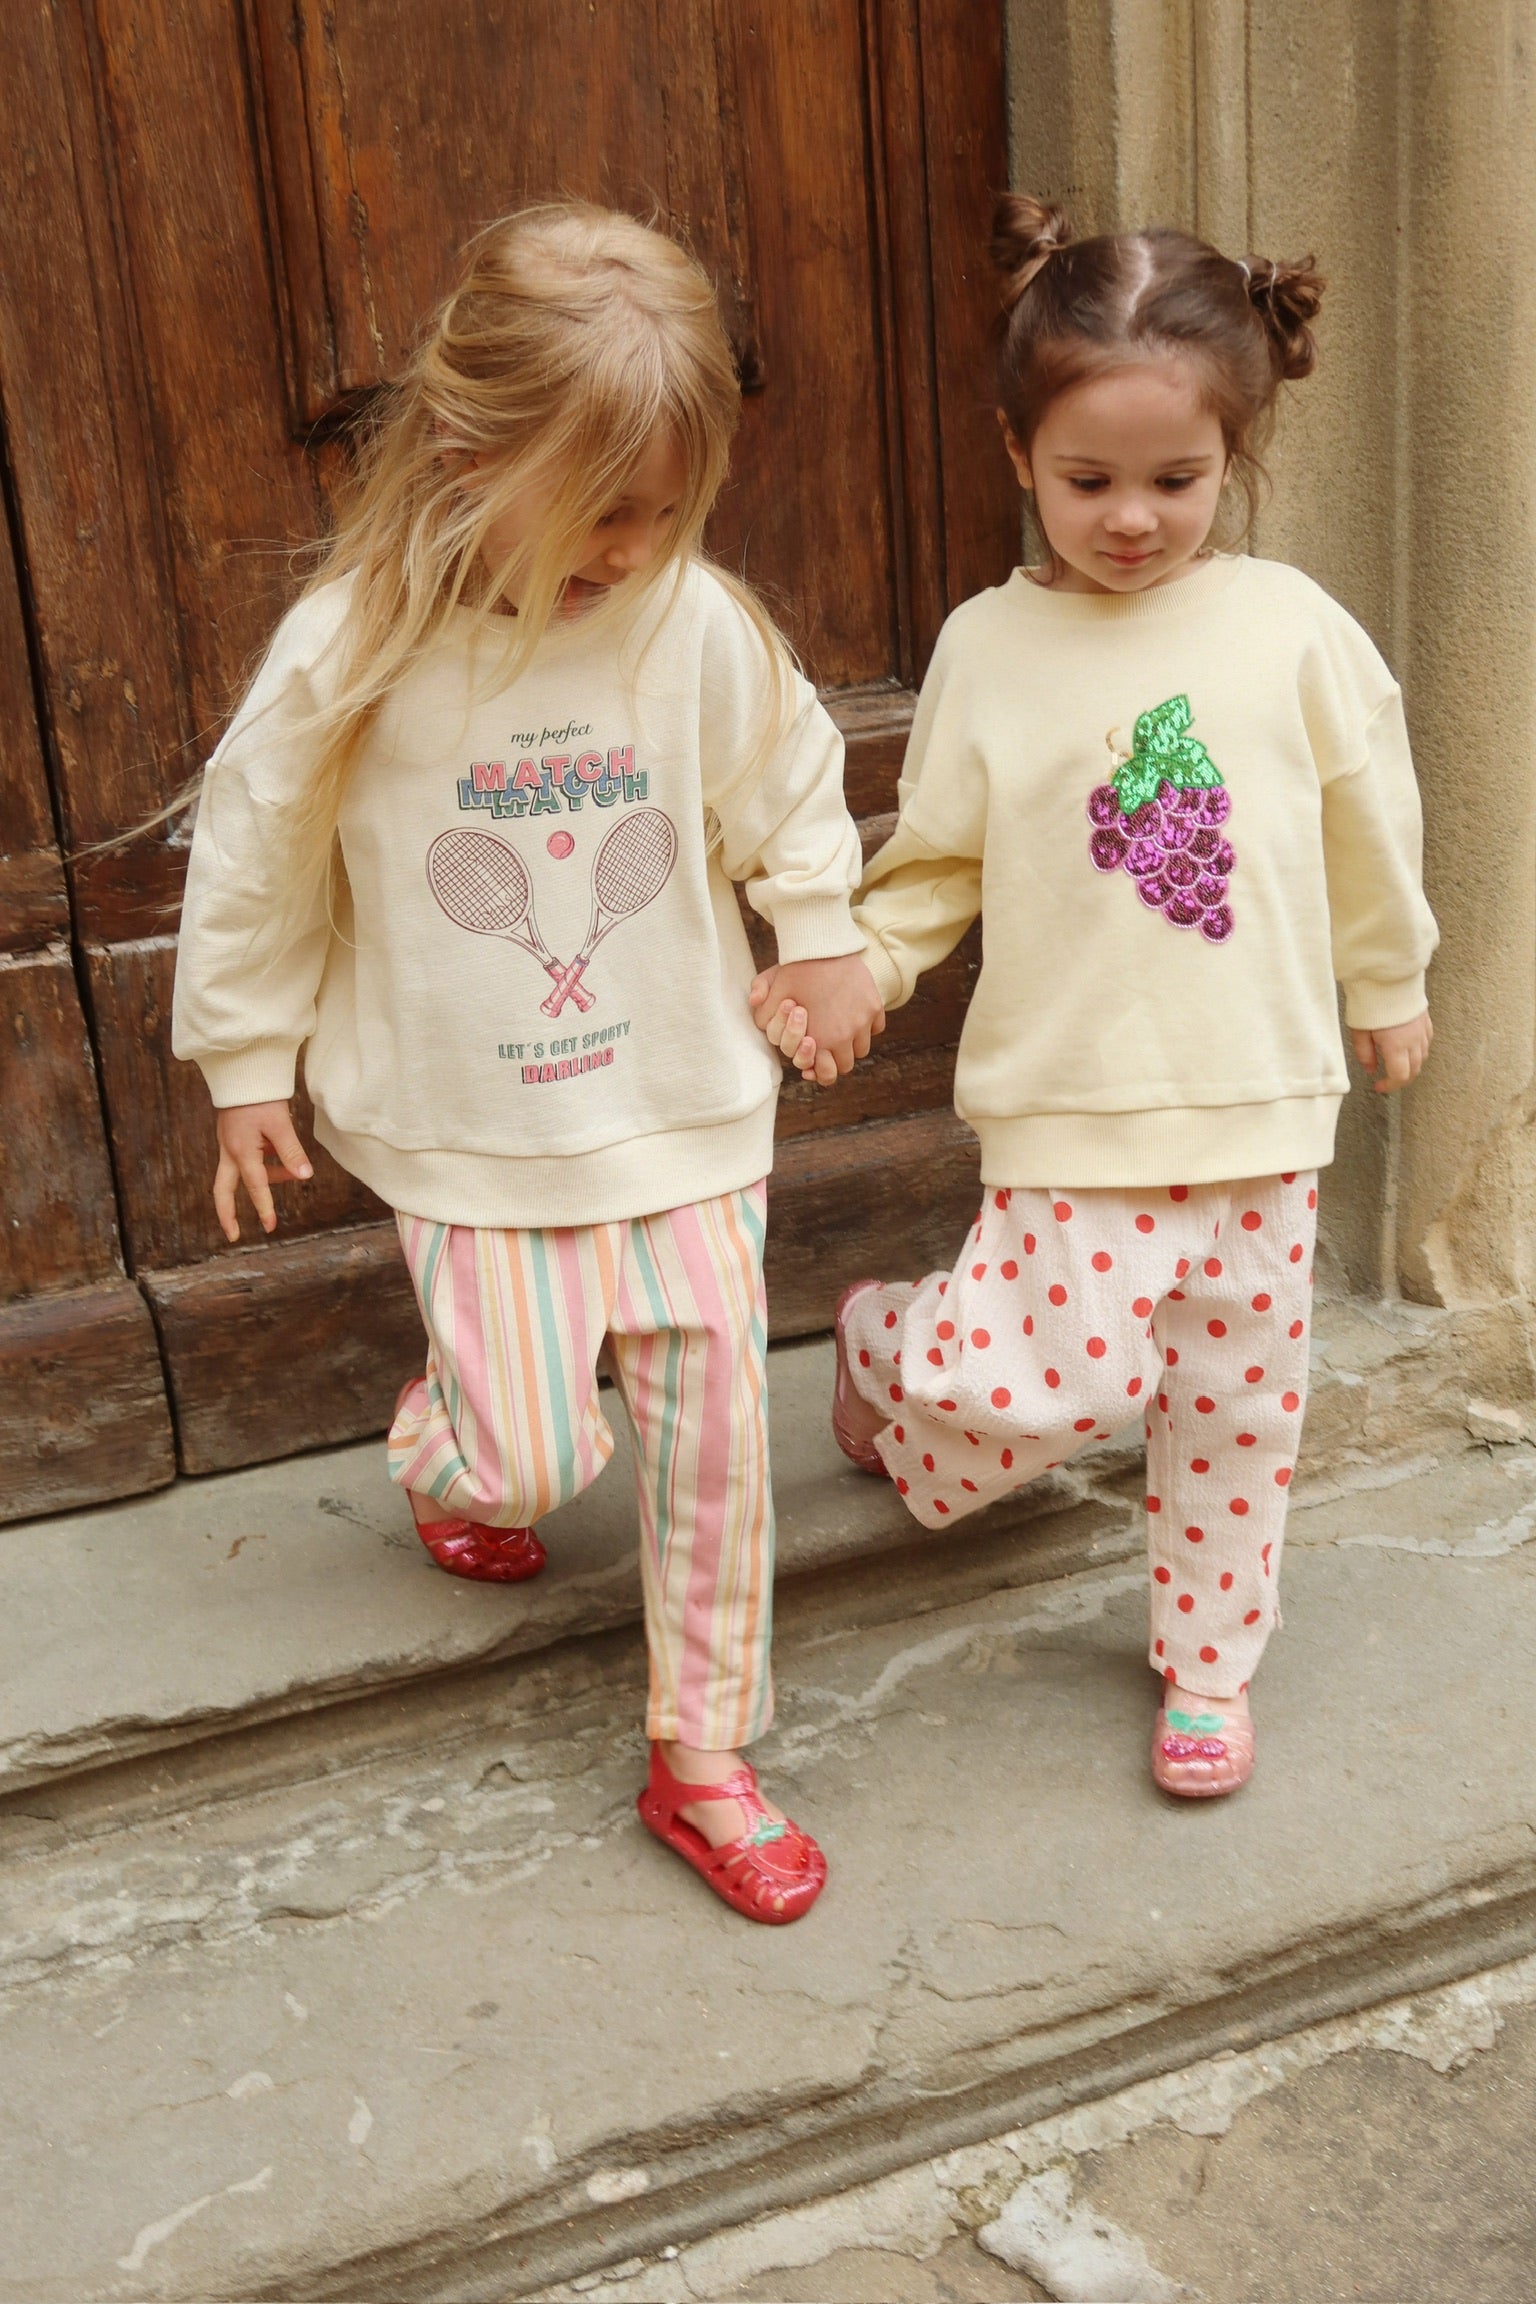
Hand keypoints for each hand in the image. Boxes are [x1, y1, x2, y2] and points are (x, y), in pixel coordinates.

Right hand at [213, 1100, 313, 1239]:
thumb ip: (291, 1151)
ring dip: (264, 1180)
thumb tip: (305, 1176)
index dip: (265, 1208)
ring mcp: (228, 1144)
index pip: (256, 1186)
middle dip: (227, 1214)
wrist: (243, 1072)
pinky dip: (263, 1164)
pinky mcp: (232, 1137)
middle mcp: (229, 1151)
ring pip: (241, 1174)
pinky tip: (280, 1157)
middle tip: (233, 1235)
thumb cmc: (261, 1096)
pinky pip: (245, 1160)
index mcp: (241, 1151)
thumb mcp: (280, 1124)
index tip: (270, 1227)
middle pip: (223, 1190)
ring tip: (290, 1173)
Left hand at [749, 955, 884, 1085]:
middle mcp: (845, 1035)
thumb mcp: (771, 992)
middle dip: (835, 1060)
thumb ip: (762, 1013)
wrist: (823, 944)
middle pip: (847, 1065)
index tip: (815, 1062)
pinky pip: (876, 1027)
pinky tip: (853, 1015)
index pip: (827, 1074)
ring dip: (851, 1044)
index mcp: (821, 1039)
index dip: (820, 1072)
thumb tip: (760, 1024)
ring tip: (839, 1031)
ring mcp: (863, 1021)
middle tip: (826, 1046)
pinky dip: (867, 1026)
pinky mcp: (875, 1005)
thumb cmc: (795, 969)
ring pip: (862, 1048)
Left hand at [1352, 1009, 1431, 1092]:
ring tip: (1396, 1064)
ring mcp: (1422, 1031)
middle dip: (1401, 1079)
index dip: (1390, 1086)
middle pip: (1414, 1070)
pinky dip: (1418, 1052)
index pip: (1400, 1076)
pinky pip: (1426, 1043)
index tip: (1379, 1087)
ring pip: (1422, 1058)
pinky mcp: (1426, 1021)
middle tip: (1387, 1080)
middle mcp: (1413, 1041)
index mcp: (1397, 1046)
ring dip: (1410, 1066)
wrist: (1388, 977)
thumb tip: (1371, 1070)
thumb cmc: (1372, 1003)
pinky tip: (1408, 1049)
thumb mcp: (1359, 1031)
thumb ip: (1365, 1054)